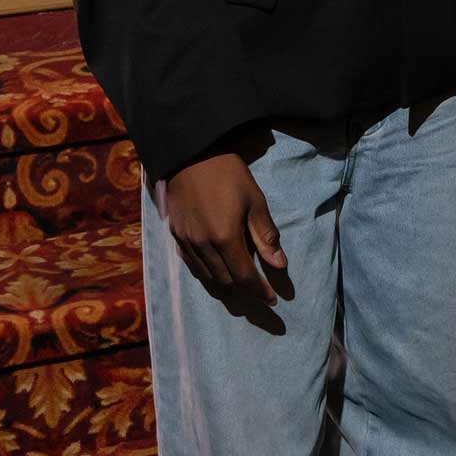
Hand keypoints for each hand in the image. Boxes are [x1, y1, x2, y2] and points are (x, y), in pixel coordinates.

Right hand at [161, 150, 287, 303]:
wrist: (191, 155)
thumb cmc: (229, 175)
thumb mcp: (255, 201)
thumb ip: (266, 235)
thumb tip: (279, 264)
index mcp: (225, 237)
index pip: (244, 277)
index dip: (259, 291)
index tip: (273, 300)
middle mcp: (203, 245)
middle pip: (225, 281)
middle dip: (244, 291)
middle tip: (259, 293)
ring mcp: (186, 241)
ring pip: (207, 276)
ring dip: (225, 284)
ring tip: (241, 285)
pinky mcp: (176, 235)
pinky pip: (192, 264)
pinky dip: (206, 273)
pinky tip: (216, 270)